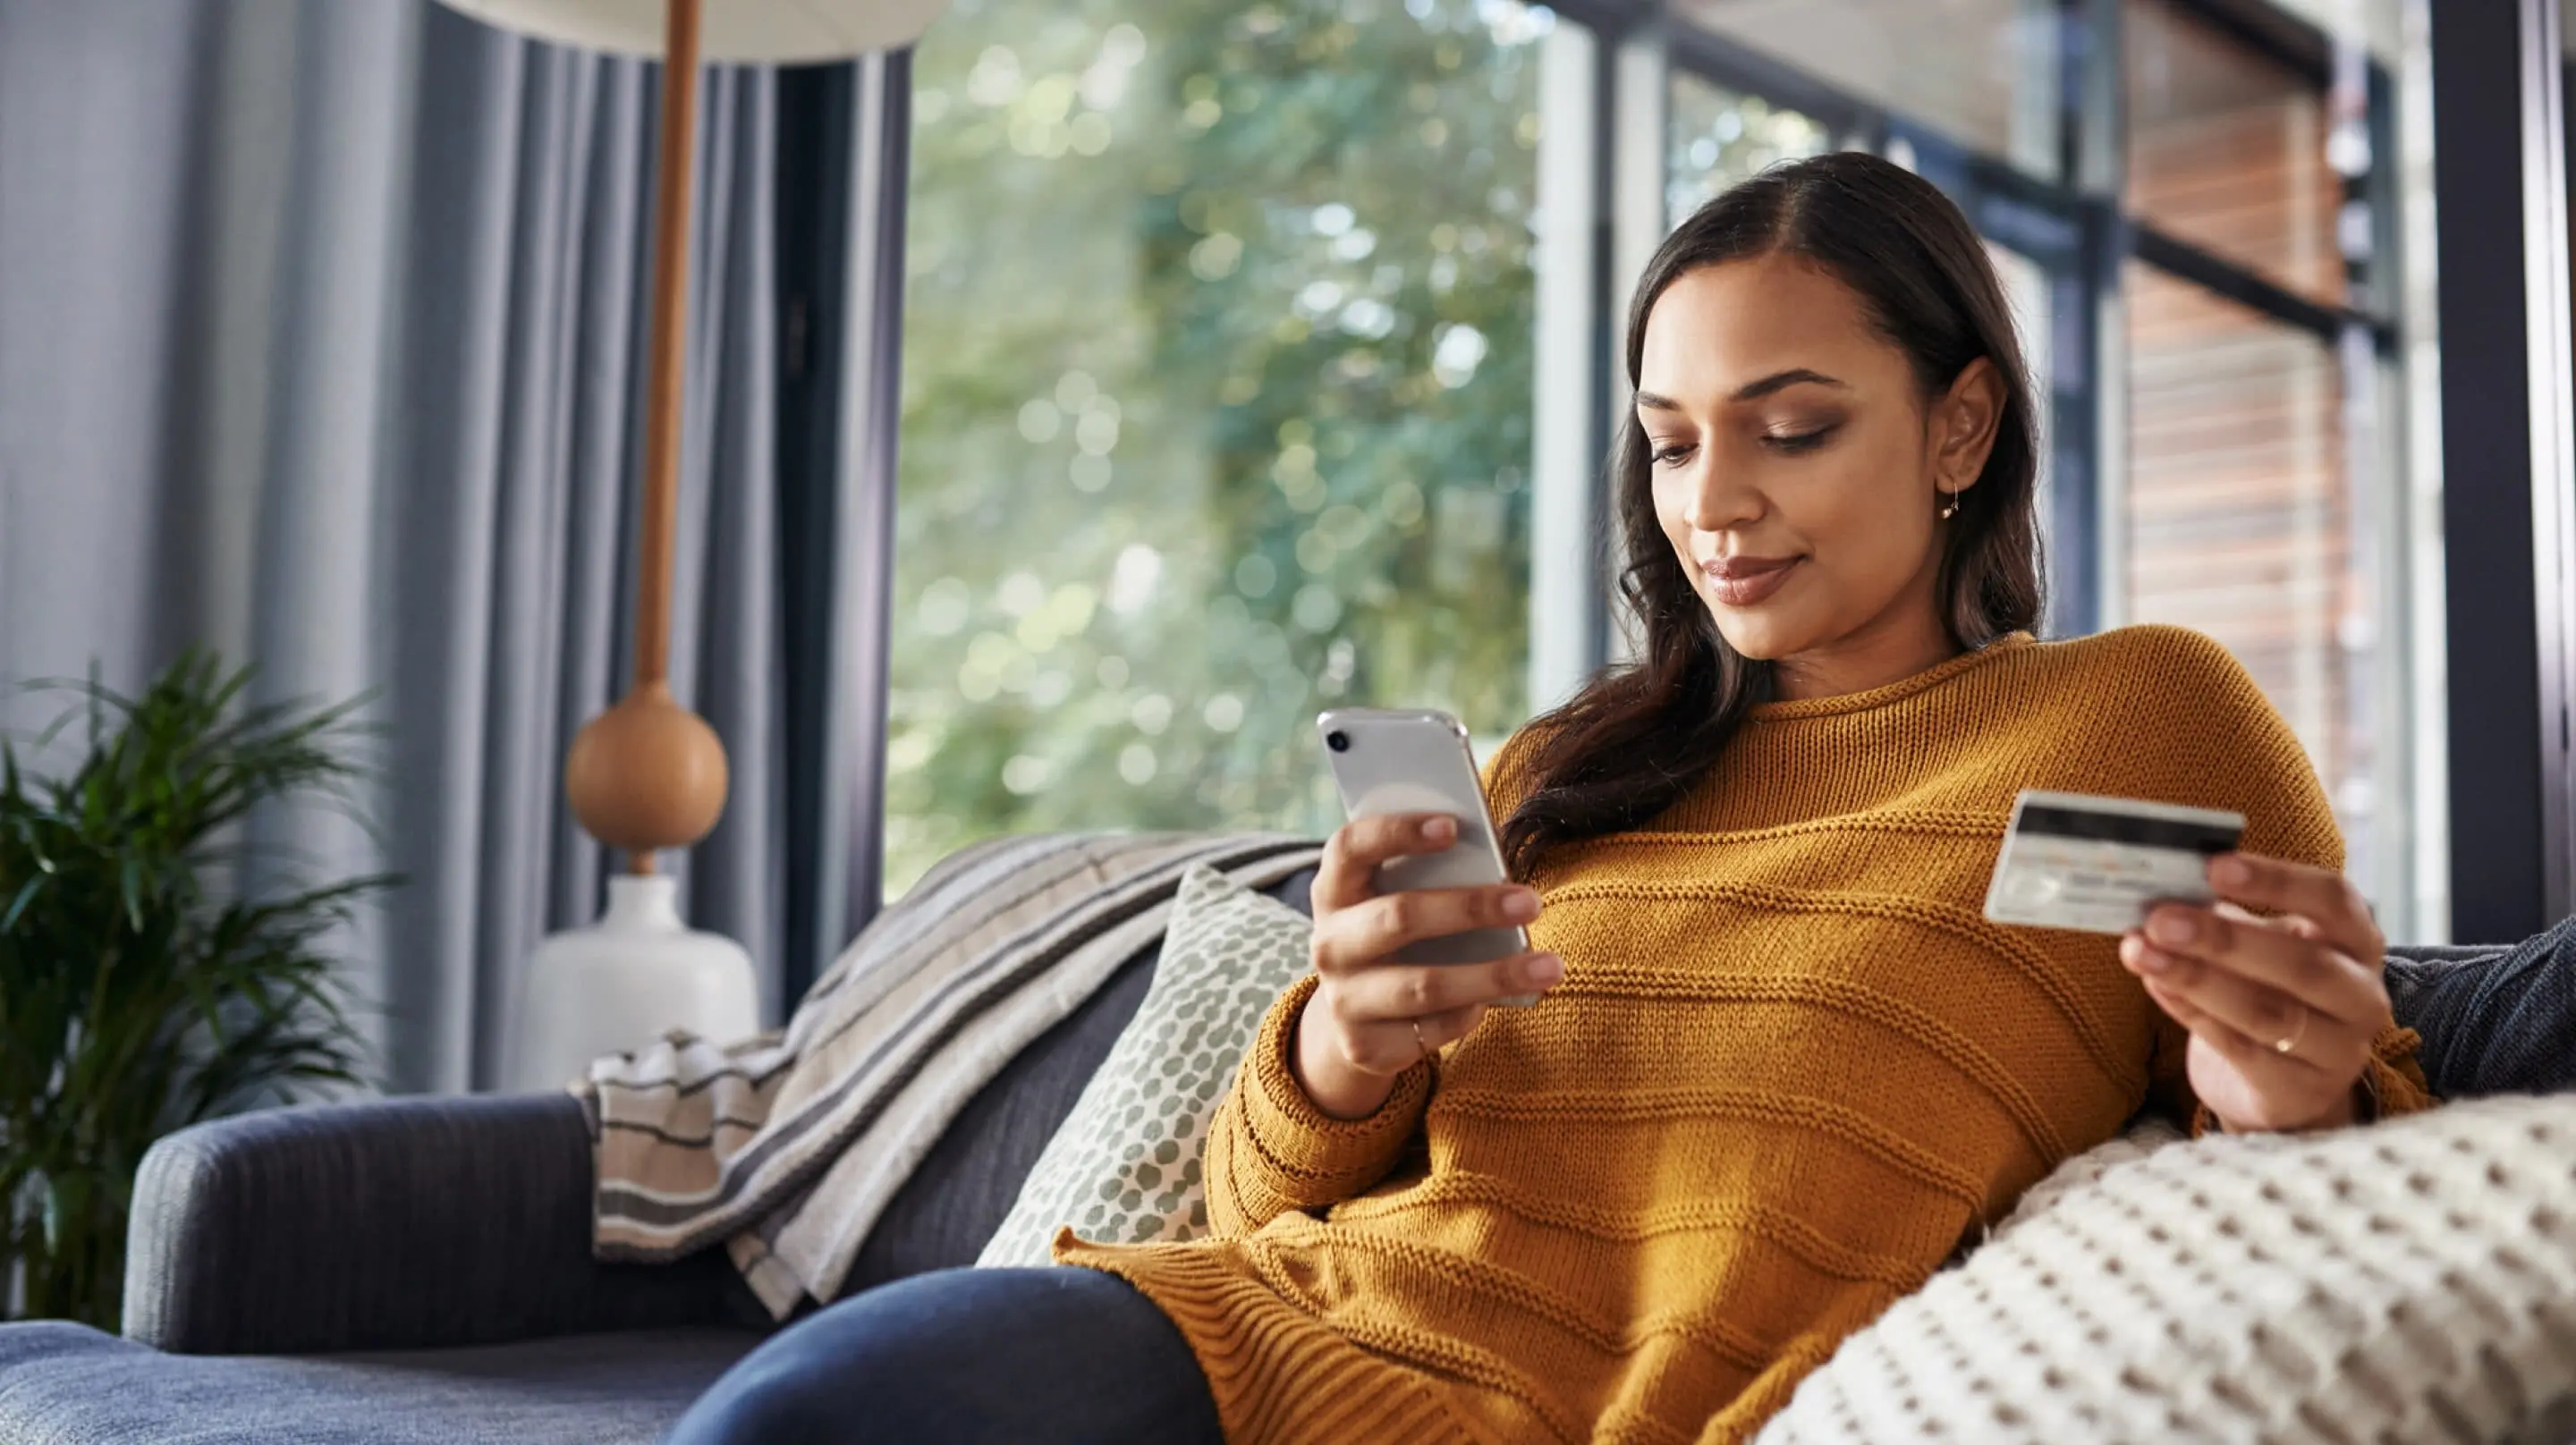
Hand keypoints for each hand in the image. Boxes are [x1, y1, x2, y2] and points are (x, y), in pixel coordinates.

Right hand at [1292, 812, 1563, 1119]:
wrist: (1356, 1015)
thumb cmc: (1396, 935)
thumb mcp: (1397, 898)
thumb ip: (1432, 877)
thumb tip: (1498, 871)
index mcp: (1334, 890)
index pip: (1351, 848)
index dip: (1397, 832)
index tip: (1453, 825)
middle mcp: (1328, 944)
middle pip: (1398, 918)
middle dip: (1470, 908)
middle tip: (1530, 901)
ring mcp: (1342, 999)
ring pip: (1424, 986)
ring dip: (1494, 975)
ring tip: (1549, 966)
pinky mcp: (1363, 1045)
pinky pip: (1431, 1030)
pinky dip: (1471, 1013)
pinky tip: (1501, 1000)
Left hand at [2119, 852, 2391, 1133]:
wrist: (2287, 1084)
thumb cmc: (2271, 991)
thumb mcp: (2265, 947)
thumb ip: (2230, 918)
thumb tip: (2166, 889)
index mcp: (2358, 942)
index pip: (2334, 900)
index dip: (2277, 880)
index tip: (2214, 866)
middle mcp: (2361, 996)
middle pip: (2302, 964)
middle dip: (2224, 939)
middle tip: (2160, 919)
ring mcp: (2338, 1050)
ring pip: (2267, 1012)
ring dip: (2196, 978)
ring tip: (2140, 951)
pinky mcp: (2299, 1090)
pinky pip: (2239, 1048)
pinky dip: (2190, 1013)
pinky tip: (2154, 984)